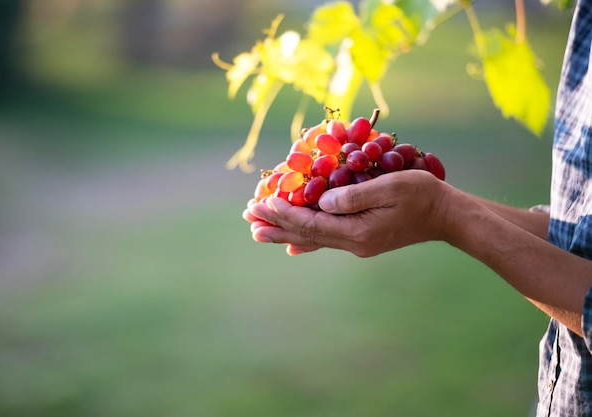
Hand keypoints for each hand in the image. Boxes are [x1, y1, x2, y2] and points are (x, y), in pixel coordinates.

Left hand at [243, 169, 452, 256]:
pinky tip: (292, 246)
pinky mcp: (362, 239)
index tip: (263, 201)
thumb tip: (322, 201)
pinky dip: (305, 240)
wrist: (446, 216)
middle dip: (276, 223)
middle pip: (306, 234)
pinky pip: (326, 240)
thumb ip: (355, 195)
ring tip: (258, 231)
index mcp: (358, 231)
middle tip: (249, 217)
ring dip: (284, 231)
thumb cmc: (422, 195)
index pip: (312, 223)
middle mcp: (353, 242)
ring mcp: (357, 243)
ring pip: (312, 238)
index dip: (286, 211)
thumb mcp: (391, 187)